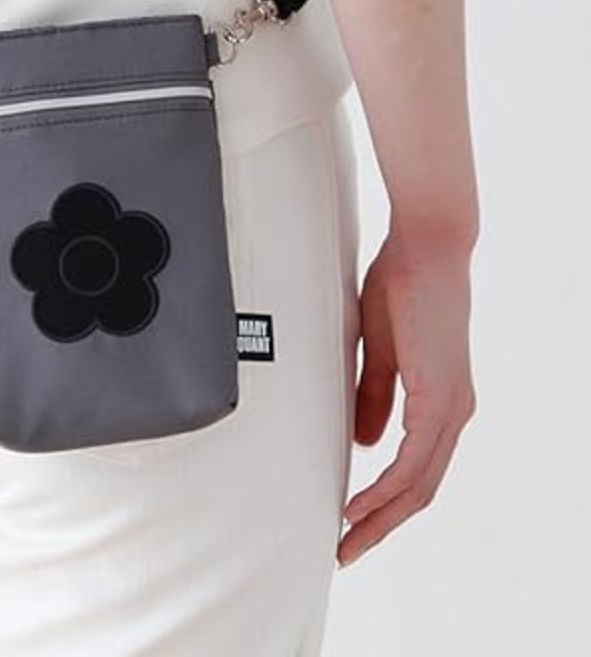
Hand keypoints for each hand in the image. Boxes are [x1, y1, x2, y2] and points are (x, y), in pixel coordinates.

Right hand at [338, 219, 477, 566]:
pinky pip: (414, 460)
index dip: (383, 502)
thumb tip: (365, 441)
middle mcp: (452, 412)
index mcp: (440, 401)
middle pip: (419, 491)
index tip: (350, 521)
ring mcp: (450, 407)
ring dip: (380, 515)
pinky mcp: (440, 397)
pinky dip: (386, 487)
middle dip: (379, 526)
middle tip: (345, 550)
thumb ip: (374, 395)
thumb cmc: (403, 284)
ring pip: (419, 484)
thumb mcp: (380, 349)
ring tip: (347, 536)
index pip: (414, 471)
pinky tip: (362, 502)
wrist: (427, 248)